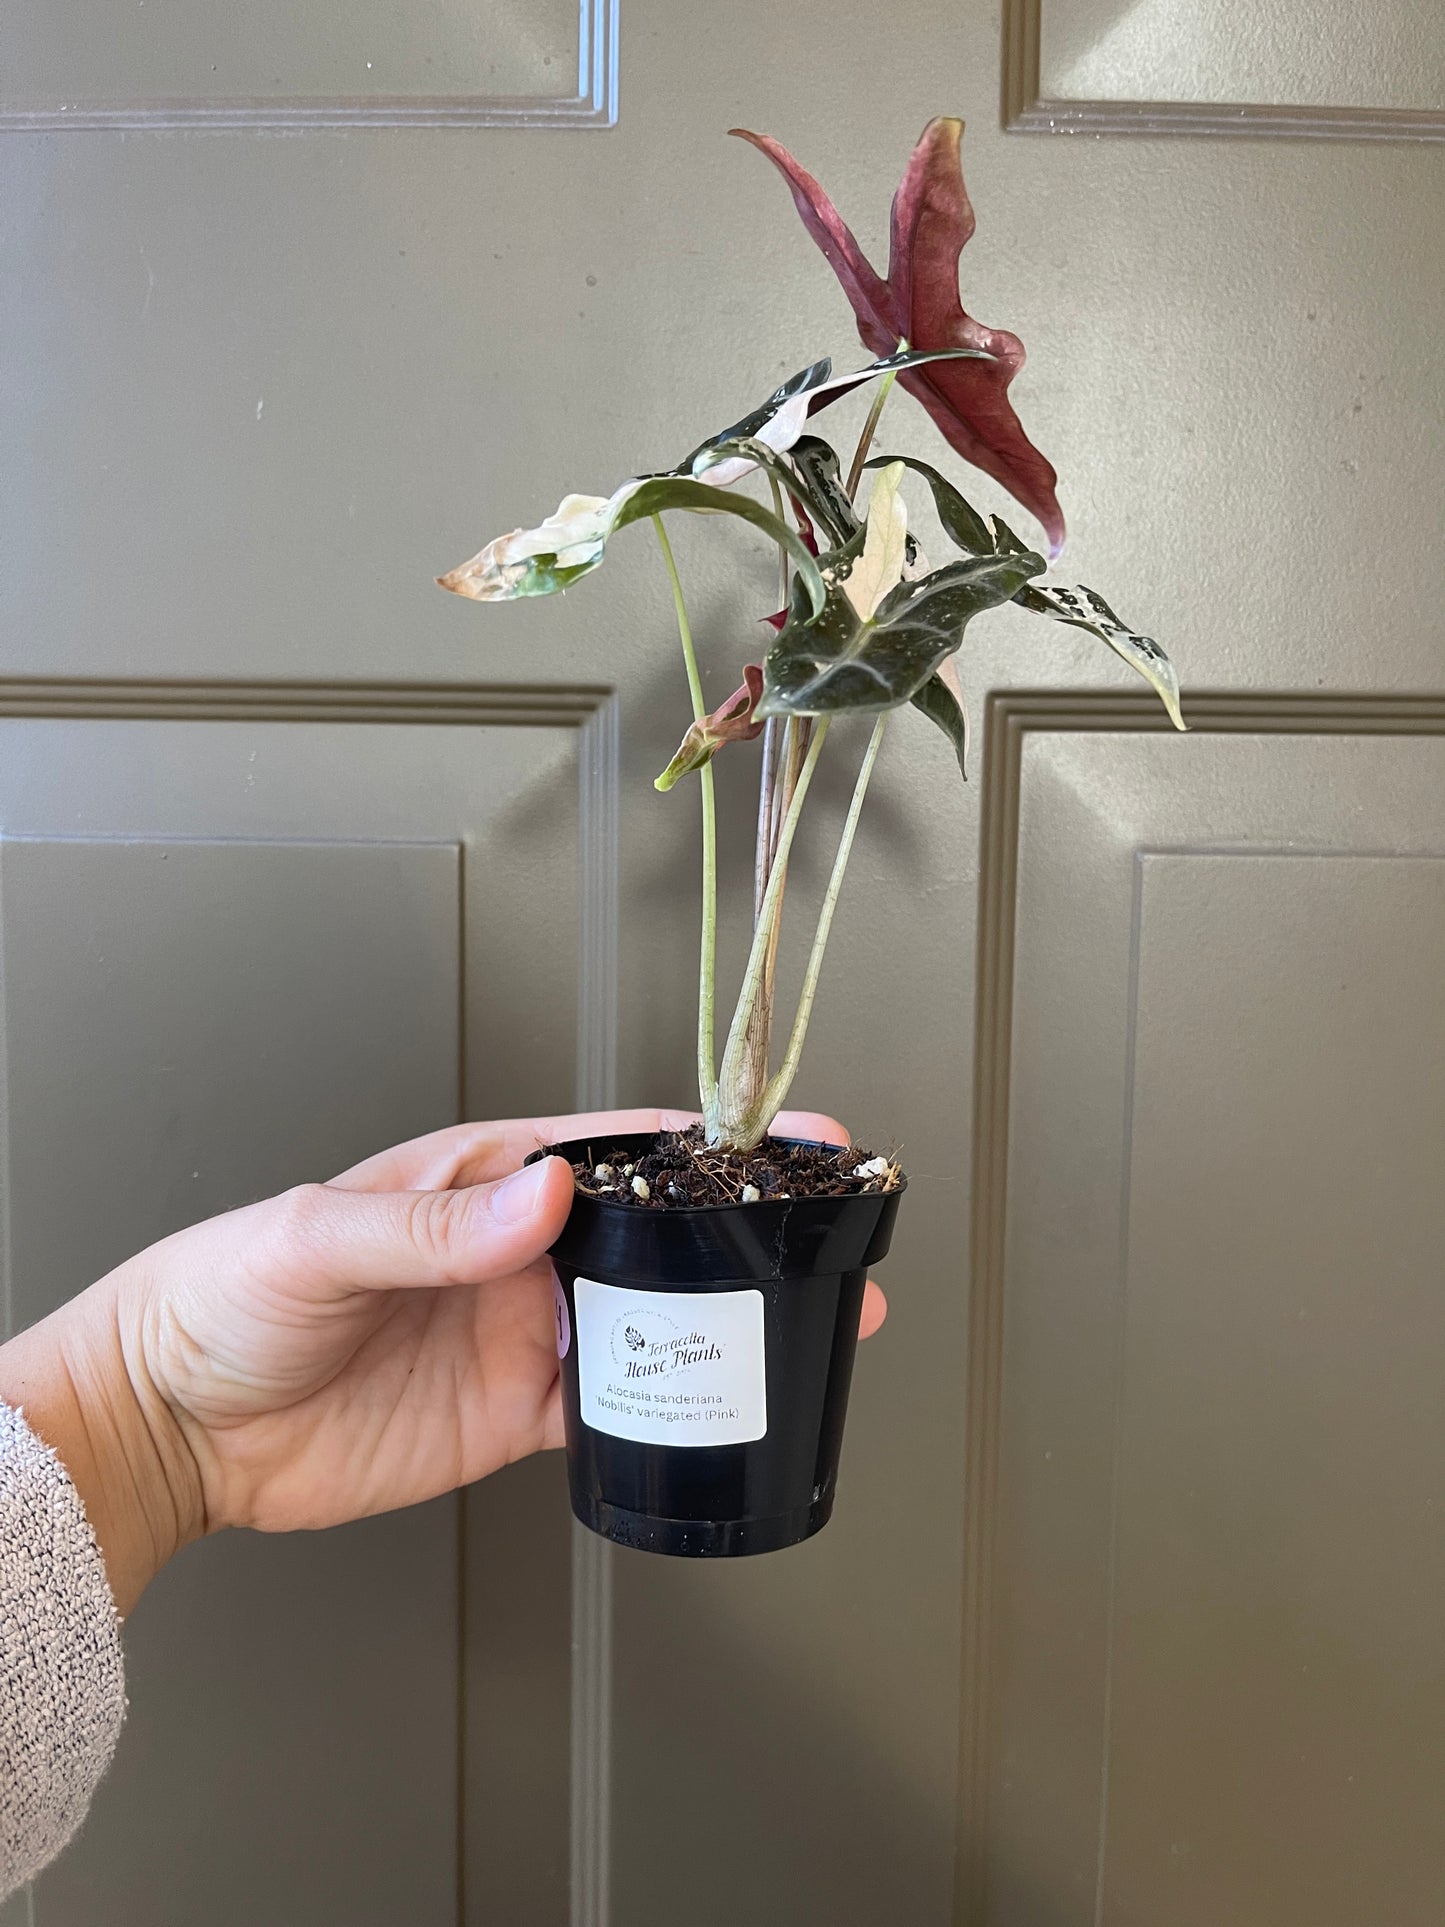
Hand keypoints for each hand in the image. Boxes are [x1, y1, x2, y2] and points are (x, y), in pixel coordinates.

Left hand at [0, 1109, 885, 1613]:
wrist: (177, 1427)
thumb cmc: (224, 1296)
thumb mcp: (319, 1239)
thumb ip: (434, 1227)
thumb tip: (539, 1198)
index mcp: (480, 1180)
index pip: (616, 1149)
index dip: (707, 1144)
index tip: (780, 1139)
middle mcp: (514, 1252)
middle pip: (658, 1234)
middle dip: (747, 1233)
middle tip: (832, 1237)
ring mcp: (518, 1333)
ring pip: (652, 1321)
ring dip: (729, 1323)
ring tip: (814, 1327)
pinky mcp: (508, 1414)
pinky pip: (609, 1409)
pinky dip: (667, 1409)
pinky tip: (718, 1408)